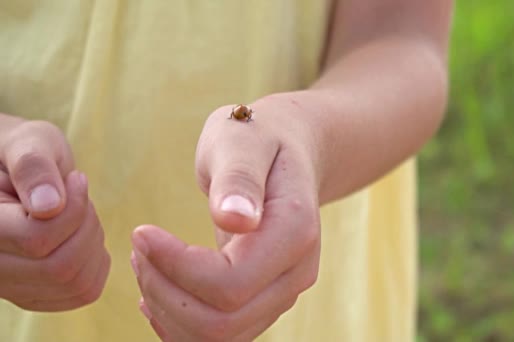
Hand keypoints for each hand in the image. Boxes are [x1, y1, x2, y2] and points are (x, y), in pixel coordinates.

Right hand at [0, 117, 110, 310]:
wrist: (14, 173)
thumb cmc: (22, 151)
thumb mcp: (27, 142)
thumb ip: (33, 167)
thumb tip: (49, 206)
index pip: (36, 240)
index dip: (72, 210)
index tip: (77, 179)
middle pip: (59, 268)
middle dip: (87, 226)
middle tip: (80, 195)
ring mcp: (8, 287)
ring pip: (74, 284)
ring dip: (93, 243)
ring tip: (80, 213)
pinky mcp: (31, 294)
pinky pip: (81, 292)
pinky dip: (96, 262)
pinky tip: (83, 234)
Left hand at [131, 94, 321, 340]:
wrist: (285, 152)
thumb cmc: (258, 139)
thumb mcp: (242, 141)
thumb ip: (240, 179)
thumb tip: (235, 219)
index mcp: (295, 232)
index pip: (230, 283)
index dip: (176, 267)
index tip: (141, 231)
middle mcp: (297, 273)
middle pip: (222, 322)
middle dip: (165, 292)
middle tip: (138, 249)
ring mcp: (283, 291)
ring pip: (218, 336)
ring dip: (167, 309)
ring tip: (144, 263)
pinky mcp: (265, 299)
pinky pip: (221, 335)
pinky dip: (180, 322)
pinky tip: (157, 292)